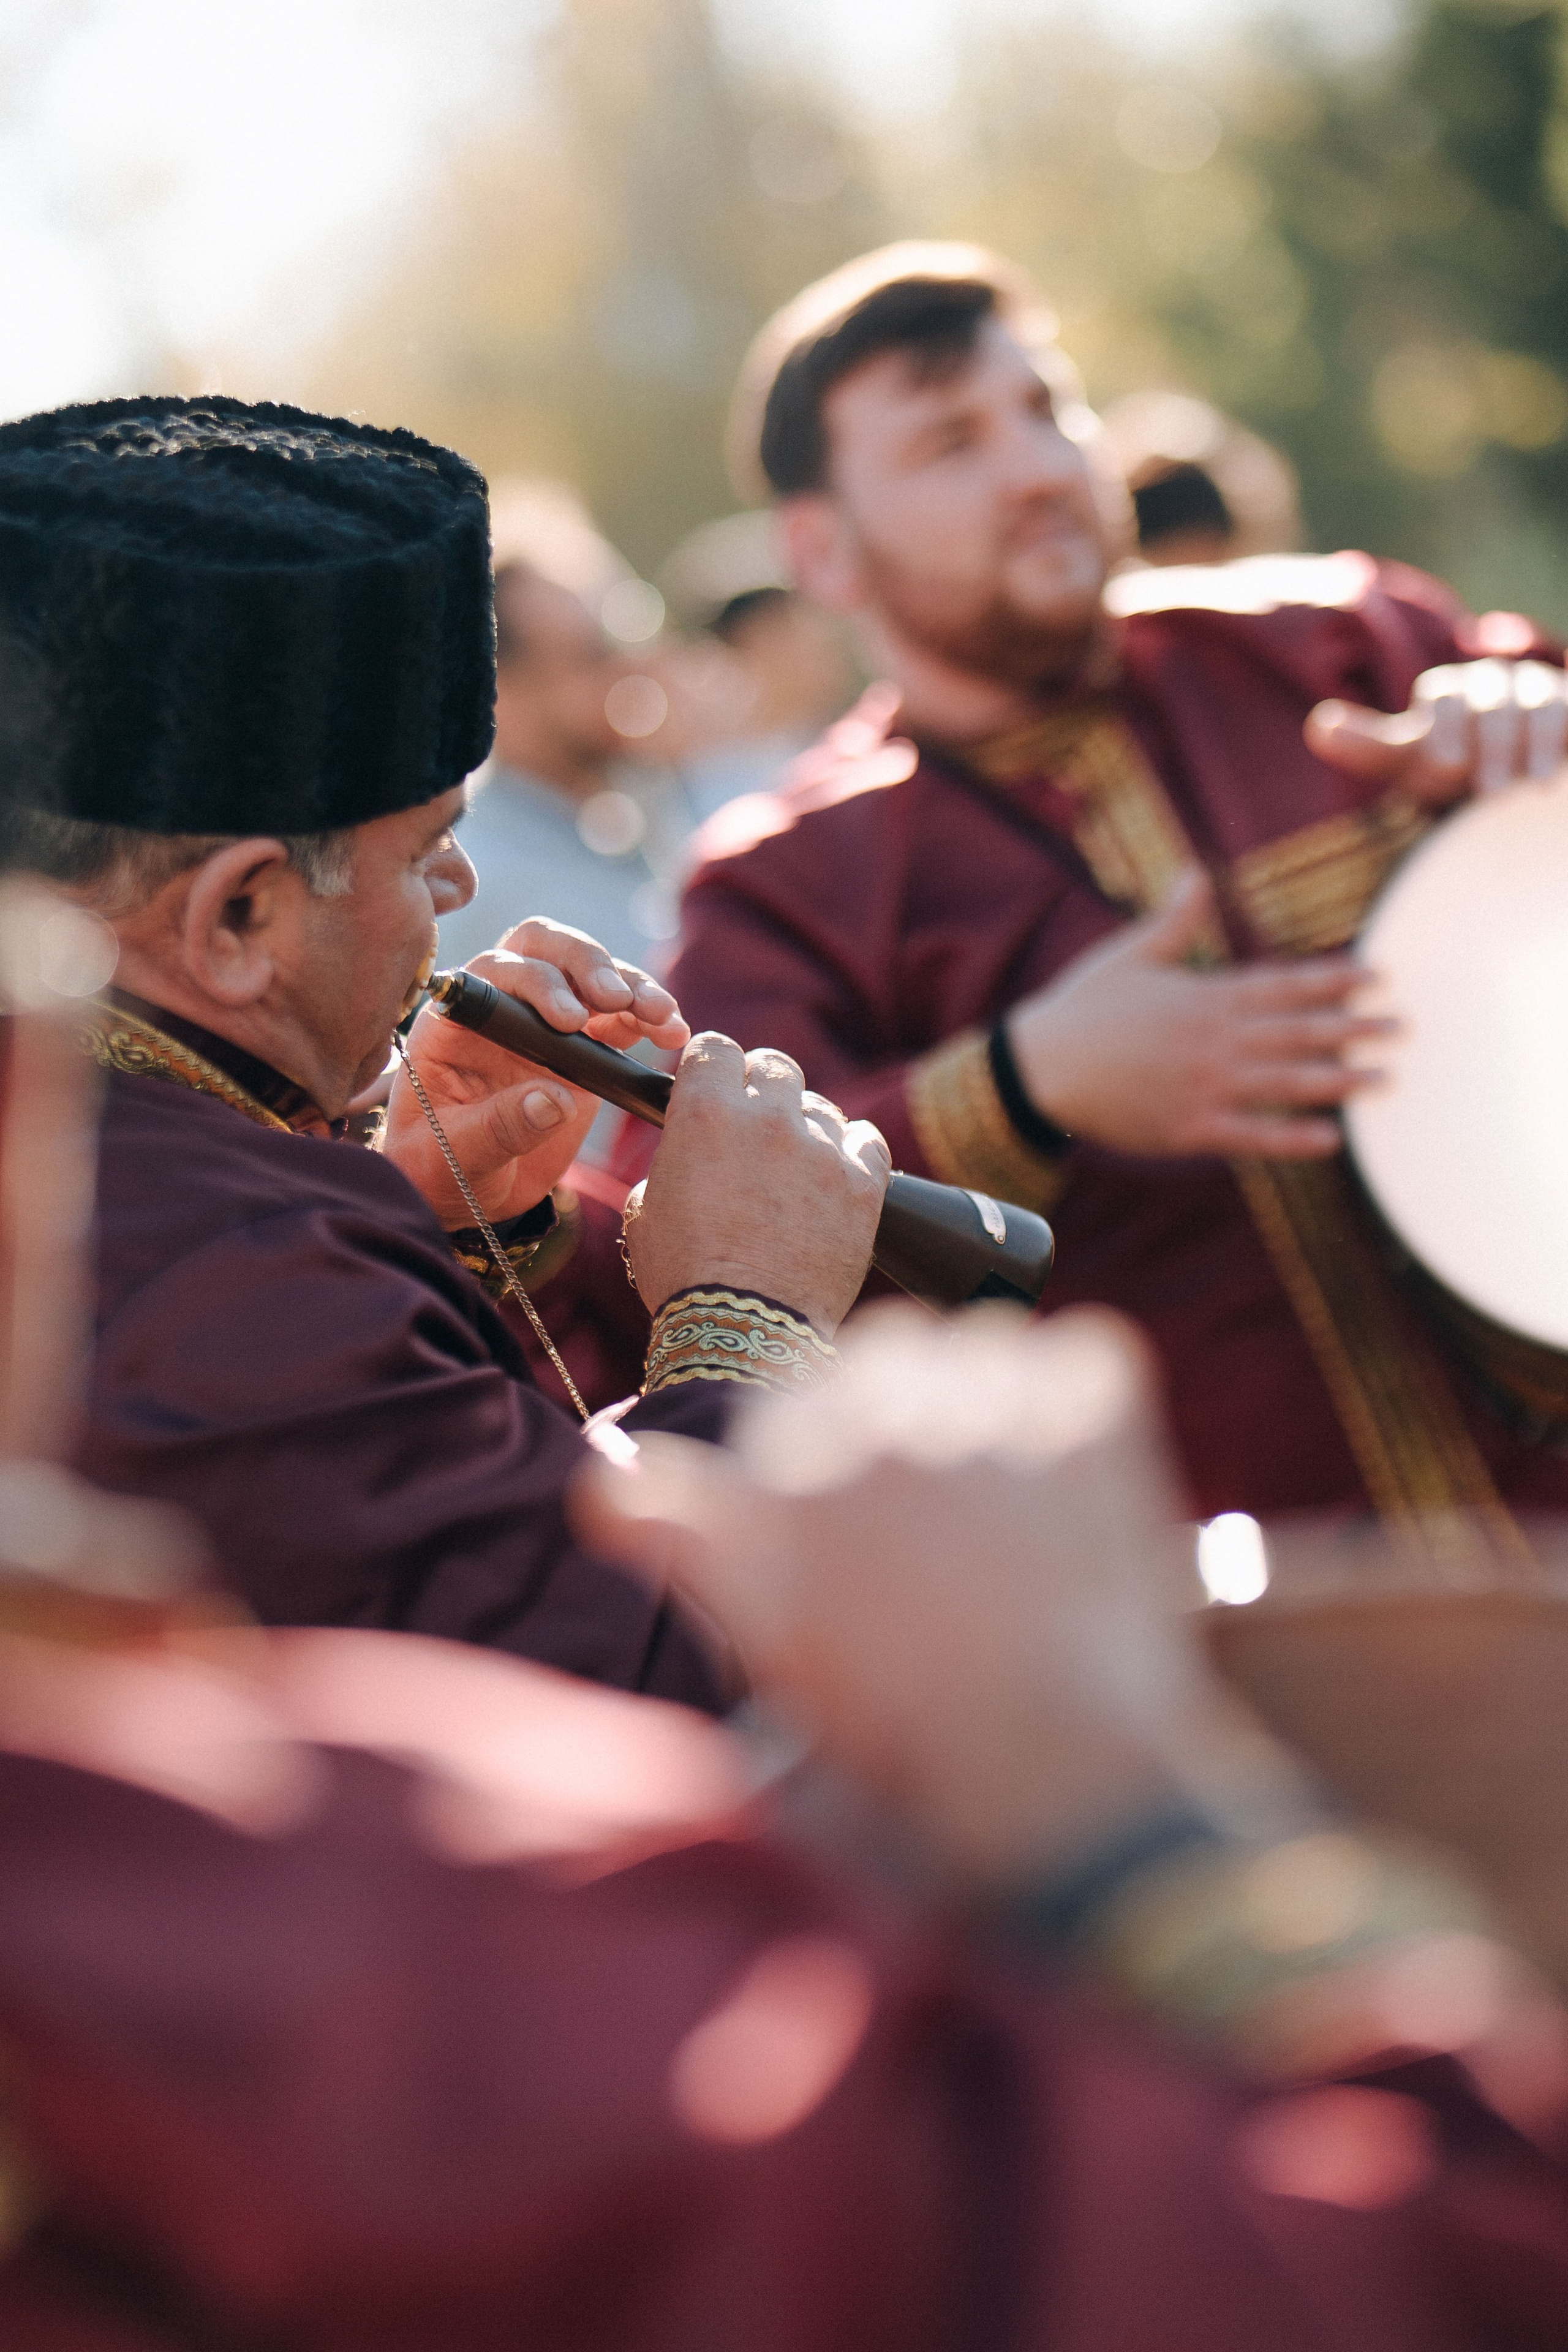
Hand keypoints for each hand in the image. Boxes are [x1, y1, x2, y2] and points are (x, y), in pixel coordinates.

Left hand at [383, 918, 688, 1225]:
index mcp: (456, 1020)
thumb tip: (556, 1101)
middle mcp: (500, 1005)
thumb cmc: (441, 1169)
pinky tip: (673, 1031)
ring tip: (661, 1016)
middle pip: (543, 947)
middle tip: (617, 1000)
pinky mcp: (583, 1043)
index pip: (495, 972)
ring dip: (629, 985)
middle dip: (586, 962)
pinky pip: (618, 1013)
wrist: (468, 1189)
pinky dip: (647, 1016)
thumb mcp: (455, 1157)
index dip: (536, 983)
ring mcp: (544, 1019)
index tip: (570, 1022)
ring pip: (589, 971)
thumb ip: (498, 1128)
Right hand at [576, 1305, 1283, 1881]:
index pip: (793, 1406)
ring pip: (977, 1345)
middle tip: (952, 1529)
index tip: (871, 1535)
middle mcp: (872, 1419)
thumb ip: (685, 1541)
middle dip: (909, 1420)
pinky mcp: (1089, 1401)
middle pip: (880, 1357)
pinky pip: (1082, 1355)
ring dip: (995, 1405)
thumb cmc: (904, 1739)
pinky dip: (1087, 1410)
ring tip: (1020, 1515)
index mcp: (785, 1471)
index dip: (830, 1467)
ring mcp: (987, 1403)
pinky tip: (1084, 1499)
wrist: (1066, 1784)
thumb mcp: (768, 1644)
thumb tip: (607, 1477)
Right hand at [624, 1035, 889, 1335]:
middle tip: (757, 1124)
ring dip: (806, 1129)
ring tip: (794, 1170)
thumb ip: (672, 1161)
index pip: (715, 1048)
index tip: (715, 1083)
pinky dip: (852, 1153)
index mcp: (705, 1115)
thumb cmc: (685, 1277)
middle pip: (775, 1066)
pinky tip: (836, 1177)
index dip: (713, 1066)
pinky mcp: (864, 1185)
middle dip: (763, 1089)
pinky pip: (866, 1141)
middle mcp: (768, 1119)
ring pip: (821, 1107)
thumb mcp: (648, 1209)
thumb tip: (688, 1150)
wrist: (745, 1332)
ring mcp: (821, 1150)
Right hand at [1007, 870, 1391, 1158]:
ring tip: (1384, 1081)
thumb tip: (1195, 872)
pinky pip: (1253, 1135)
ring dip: (1340, 1081)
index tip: (1376, 976)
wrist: (1040, 1068)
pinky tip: (1331, 1139)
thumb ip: (1174, 918)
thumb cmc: (1082, 1007)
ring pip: (1287, 1082)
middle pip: (1299, 1032)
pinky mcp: (1189, 1127)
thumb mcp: (1129, 953)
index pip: (1284, 984)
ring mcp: (1205, 1086)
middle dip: (1354, 1028)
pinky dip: (1293, 1138)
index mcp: (1205, 995)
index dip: (1333, 980)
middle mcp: (1215, 1040)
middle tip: (1401, 1028)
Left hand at [1306, 657, 1567, 805]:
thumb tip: (1318, 726)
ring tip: (1536, 785)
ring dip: (1539, 742)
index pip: (1444, 702)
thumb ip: (1368, 746)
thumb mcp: (1408, 761)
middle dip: (1492, 745)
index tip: (1444, 765)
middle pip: (1493, 705)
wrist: (1504, 772)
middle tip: (1490, 790)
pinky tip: (1562, 770)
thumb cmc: (1449, 766)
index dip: (1444, 729)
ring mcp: (1538, 693)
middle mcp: (1494, 685)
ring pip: (1542, 705)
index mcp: (1447, 694)